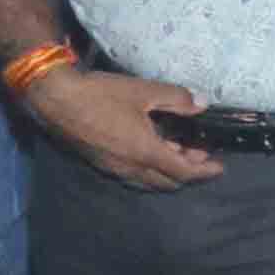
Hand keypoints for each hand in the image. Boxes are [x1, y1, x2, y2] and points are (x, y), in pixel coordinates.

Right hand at [29, 66, 219, 186]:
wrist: (55, 99)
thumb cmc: (101, 94)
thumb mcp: (143, 91)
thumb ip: (176, 99)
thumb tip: (202, 104)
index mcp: (146, 152)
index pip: (184, 172)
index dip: (205, 171)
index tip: (219, 167)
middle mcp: (132, 168)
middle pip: (168, 182)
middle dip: (188, 173)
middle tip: (199, 155)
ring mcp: (114, 169)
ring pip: (149, 183)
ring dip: (168, 173)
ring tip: (175, 153)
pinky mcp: (101, 164)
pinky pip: (133, 177)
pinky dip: (149, 171)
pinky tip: (148, 152)